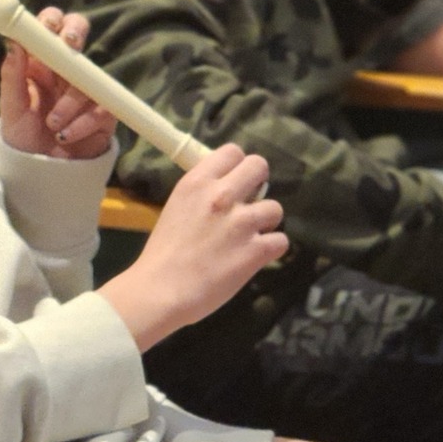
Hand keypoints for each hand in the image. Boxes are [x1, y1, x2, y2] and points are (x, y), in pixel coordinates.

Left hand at [0, 8, 115, 160]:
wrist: (41, 172)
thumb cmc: (23, 136)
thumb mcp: (11, 109)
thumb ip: (11, 76)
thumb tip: (14, 43)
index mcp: (39, 63)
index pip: (48, 29)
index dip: (51, 20)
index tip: (48, 26)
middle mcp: (63, 69)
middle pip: (77, 32)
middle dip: (74, 32)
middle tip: (69, 43)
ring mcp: (85, 87)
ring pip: (86, 76)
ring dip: (69, 101)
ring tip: (53, 125)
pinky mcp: (103, 111)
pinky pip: (101, 107)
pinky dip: (82, 122)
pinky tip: (66, 136)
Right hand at [99, 145, 287, 348]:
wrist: (161, 289)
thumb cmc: (162, 253)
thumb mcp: (177, 208)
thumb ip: (202, 195)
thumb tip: (226, 192)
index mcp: (197, 182)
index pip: (232, 152)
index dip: (237, 166)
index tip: (233, 182)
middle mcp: (222, 196)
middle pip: (259, 166)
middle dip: (258, 184)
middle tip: (248, 204)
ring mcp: (242, 223)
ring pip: (275, 208)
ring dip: (265, 222)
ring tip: (249, 237)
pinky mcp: (256, 250)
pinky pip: (280, 241)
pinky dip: (270, 249)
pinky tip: (254, 256)